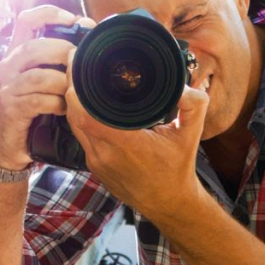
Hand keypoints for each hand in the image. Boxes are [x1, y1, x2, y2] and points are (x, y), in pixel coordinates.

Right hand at [0, 5, 95, 170]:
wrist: (12, 144)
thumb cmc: (34, 109)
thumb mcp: (45, 79)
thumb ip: (59, 59)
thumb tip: (88, 33)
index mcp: (16, 54)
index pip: (26, 20)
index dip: (50, 14)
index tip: (75, 20)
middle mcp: (6, 66)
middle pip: (35, 47)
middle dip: (63, 52)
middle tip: (80, 65)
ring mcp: (6, 88)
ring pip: (38, 76)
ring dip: (62, 83)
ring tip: (74, 91)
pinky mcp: (10, 108)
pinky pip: (38, 101)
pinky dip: (56, 104)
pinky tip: (64, 109)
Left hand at [64, 56, 209, 219]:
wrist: (168, 203)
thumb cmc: (177, 168)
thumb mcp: (191, 134)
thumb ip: (193, 105)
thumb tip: (184, 85)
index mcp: (126, 144)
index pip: (87, 115)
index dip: (76, 90)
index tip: (79, 65)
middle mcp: (105, 154)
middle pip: (74, 115)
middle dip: (71, 86)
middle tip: (76, 61)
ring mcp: (96, 161)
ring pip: (74, 125)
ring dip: (73, 102)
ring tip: (78, 76)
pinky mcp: (93, 165)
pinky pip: (80, 135)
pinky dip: (79, 117)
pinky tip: (84, 101)